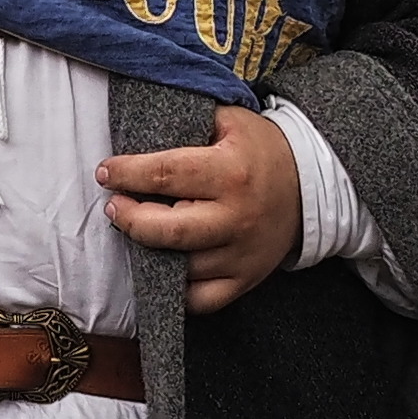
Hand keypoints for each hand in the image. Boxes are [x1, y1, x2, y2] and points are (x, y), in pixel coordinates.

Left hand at [101, 106, 303, 312]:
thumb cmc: (261, 150)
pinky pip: (201, 300)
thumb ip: (189, 118)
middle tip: (114, 207)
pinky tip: (161, 269)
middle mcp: (236, 217)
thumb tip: (139, 122)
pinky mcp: (245, 280)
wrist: (312, 187)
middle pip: (167, 230)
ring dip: (147, 252)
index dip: (127, 173)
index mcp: (230, 173)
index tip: (105, 173)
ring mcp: (241, 254)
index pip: (165, 175)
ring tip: (136, 231)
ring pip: (180, 268)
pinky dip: (175, 292)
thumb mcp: (231, 120)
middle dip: (129, 219)